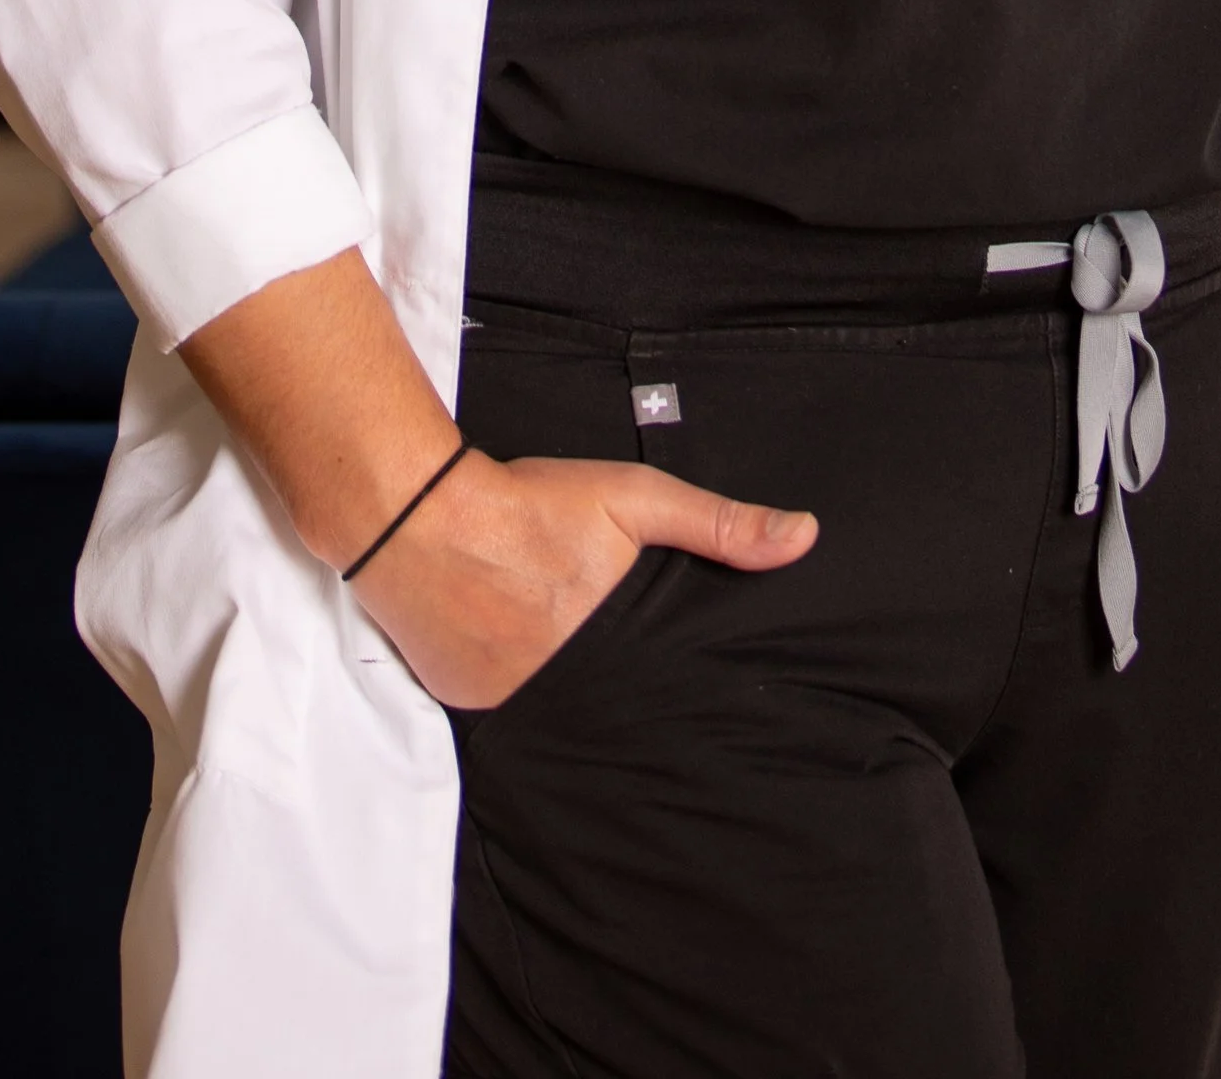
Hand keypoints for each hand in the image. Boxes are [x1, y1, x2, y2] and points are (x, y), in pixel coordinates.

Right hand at [353, 447, 816, 710]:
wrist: (417, 516)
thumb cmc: (529, 504)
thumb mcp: (634, 499)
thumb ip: (717, 524)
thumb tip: (803, 537)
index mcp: (612, 652)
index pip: (665, 703)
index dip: (683, 708)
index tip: (707, 720)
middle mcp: (562, 693)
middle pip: (612, 715)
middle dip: (626, 704)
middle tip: (630, 686)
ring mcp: (510, 707)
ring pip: (558, 718)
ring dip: (572, 701)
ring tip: (569, 674)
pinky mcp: (467, 705)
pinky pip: (508, 713)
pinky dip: (520, 694)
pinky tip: (521, 667)